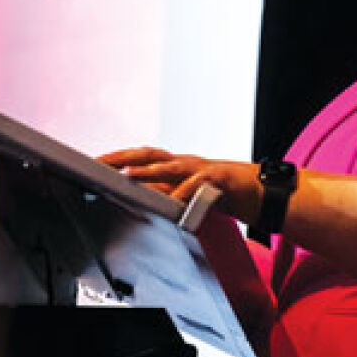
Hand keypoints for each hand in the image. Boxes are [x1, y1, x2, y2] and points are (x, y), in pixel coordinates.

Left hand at [98, 147, 262, 224]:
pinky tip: (173, 200)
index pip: (144, 157)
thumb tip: (142, 202)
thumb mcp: (191, 196)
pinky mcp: (220, 178)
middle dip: (124, 157)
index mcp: (179, 166)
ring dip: (149, 171)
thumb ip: (169, 195)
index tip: (94, 162)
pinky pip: (199, 185)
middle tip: (99, 162)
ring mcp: (203, 168)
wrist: (261, 193)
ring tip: (128, 175)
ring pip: (172, 166)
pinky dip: (185, 192)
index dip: (120, 158)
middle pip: (151, 154)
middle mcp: (187, 163)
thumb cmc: (225, 194)